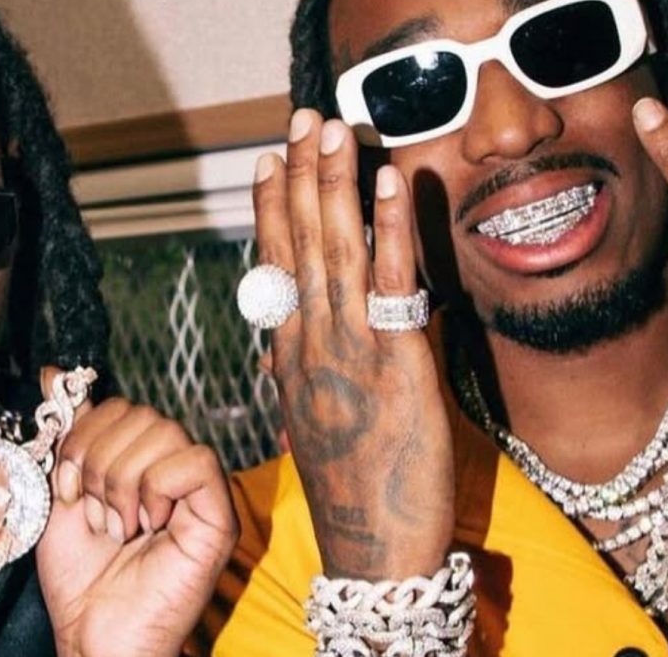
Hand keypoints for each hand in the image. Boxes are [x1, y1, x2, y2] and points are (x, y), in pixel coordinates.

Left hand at [35, 385, 236, 656]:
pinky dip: (158, 489)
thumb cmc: (81, 578)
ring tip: (118, 525)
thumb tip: (54, 375)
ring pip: (166, 432)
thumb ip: (65, 436)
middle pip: (142, 413)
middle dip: (99, 461)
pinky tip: (147, 526)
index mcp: (140, 461)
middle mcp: (174, 470)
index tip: (68, 489)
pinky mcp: (219, 516)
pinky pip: (196, 462)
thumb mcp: (60, 494)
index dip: (84, 438)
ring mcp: (199, 492)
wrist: (94, 635)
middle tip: (96, 512)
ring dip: (123, 481)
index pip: (119, 407)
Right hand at [253, 109, 453, 579]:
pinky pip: (392, 286)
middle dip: (300, 177)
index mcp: (291, 354)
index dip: (271, 207)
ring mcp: (351, 352)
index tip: (269, 161)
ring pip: (336, 253)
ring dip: (335, 186)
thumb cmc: (351, 486)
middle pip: (299, 245)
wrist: (372, 548)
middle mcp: (311, 343)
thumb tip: (305, 330)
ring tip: (333, 130)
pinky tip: (386, 184)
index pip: (274, 264)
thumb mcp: (314, 418)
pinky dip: (387, 230)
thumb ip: (309, 366)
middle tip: (300, 119)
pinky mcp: (399, 365)